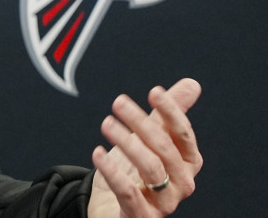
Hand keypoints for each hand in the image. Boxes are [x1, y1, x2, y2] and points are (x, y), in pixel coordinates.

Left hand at [87, 78, 202, 217]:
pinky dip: (112, 171)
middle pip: (165, 148)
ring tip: (107, 123)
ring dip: (127, 142)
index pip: (183, 134)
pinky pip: (129, 193)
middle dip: (142, 122)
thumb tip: (192, 84)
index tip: (154, 91)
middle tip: (118, 102)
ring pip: (150, 168)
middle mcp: (181, 183)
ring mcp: (164, 202)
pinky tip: (97, 153)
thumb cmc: (133, 171)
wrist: (112, 207)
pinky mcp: (141, 216)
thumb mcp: (148, 140)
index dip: (171, 112)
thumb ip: (167, 115)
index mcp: (187, 162)